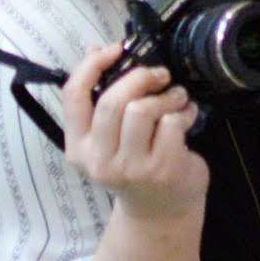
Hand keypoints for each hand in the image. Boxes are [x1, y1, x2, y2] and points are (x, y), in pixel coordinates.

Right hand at [64, 46, 209, 226]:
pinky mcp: (161, 170)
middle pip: (112, 101)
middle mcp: (99, 160)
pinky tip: (186, 118)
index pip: (73, 95)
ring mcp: (130, 168)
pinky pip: (171, 124)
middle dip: (140, 77)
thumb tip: (94, 48)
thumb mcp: (109, 136)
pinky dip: (183, 113)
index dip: (92, 65)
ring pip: (141, 110)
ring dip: (165, 96)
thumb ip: (100, 97)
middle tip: (159, 75)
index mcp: (79, 147)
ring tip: (175, 98)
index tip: (115, 50)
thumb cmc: (135, 165)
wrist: (160, 212)